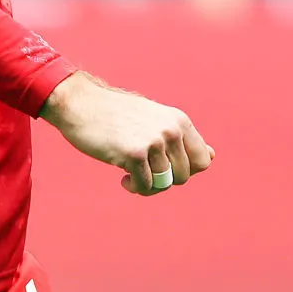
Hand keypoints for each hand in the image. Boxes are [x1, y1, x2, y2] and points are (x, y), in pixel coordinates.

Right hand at [39, 72, 213, 196]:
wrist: (80, 104)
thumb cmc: (115, 115)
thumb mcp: (154, 120)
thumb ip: (182, 138)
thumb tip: (212, 156)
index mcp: (179, 120)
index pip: (203, 161)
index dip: (185, 171)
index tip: (163, 167)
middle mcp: (171, 129)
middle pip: (184, 176)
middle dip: (165, 180)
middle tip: (144, 171)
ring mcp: (153, 141)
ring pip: (164, 183)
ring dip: (147, 185)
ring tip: (131, 175)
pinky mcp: (134, 153)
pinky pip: (145, 185)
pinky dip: (134, 187)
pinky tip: (122, 178)